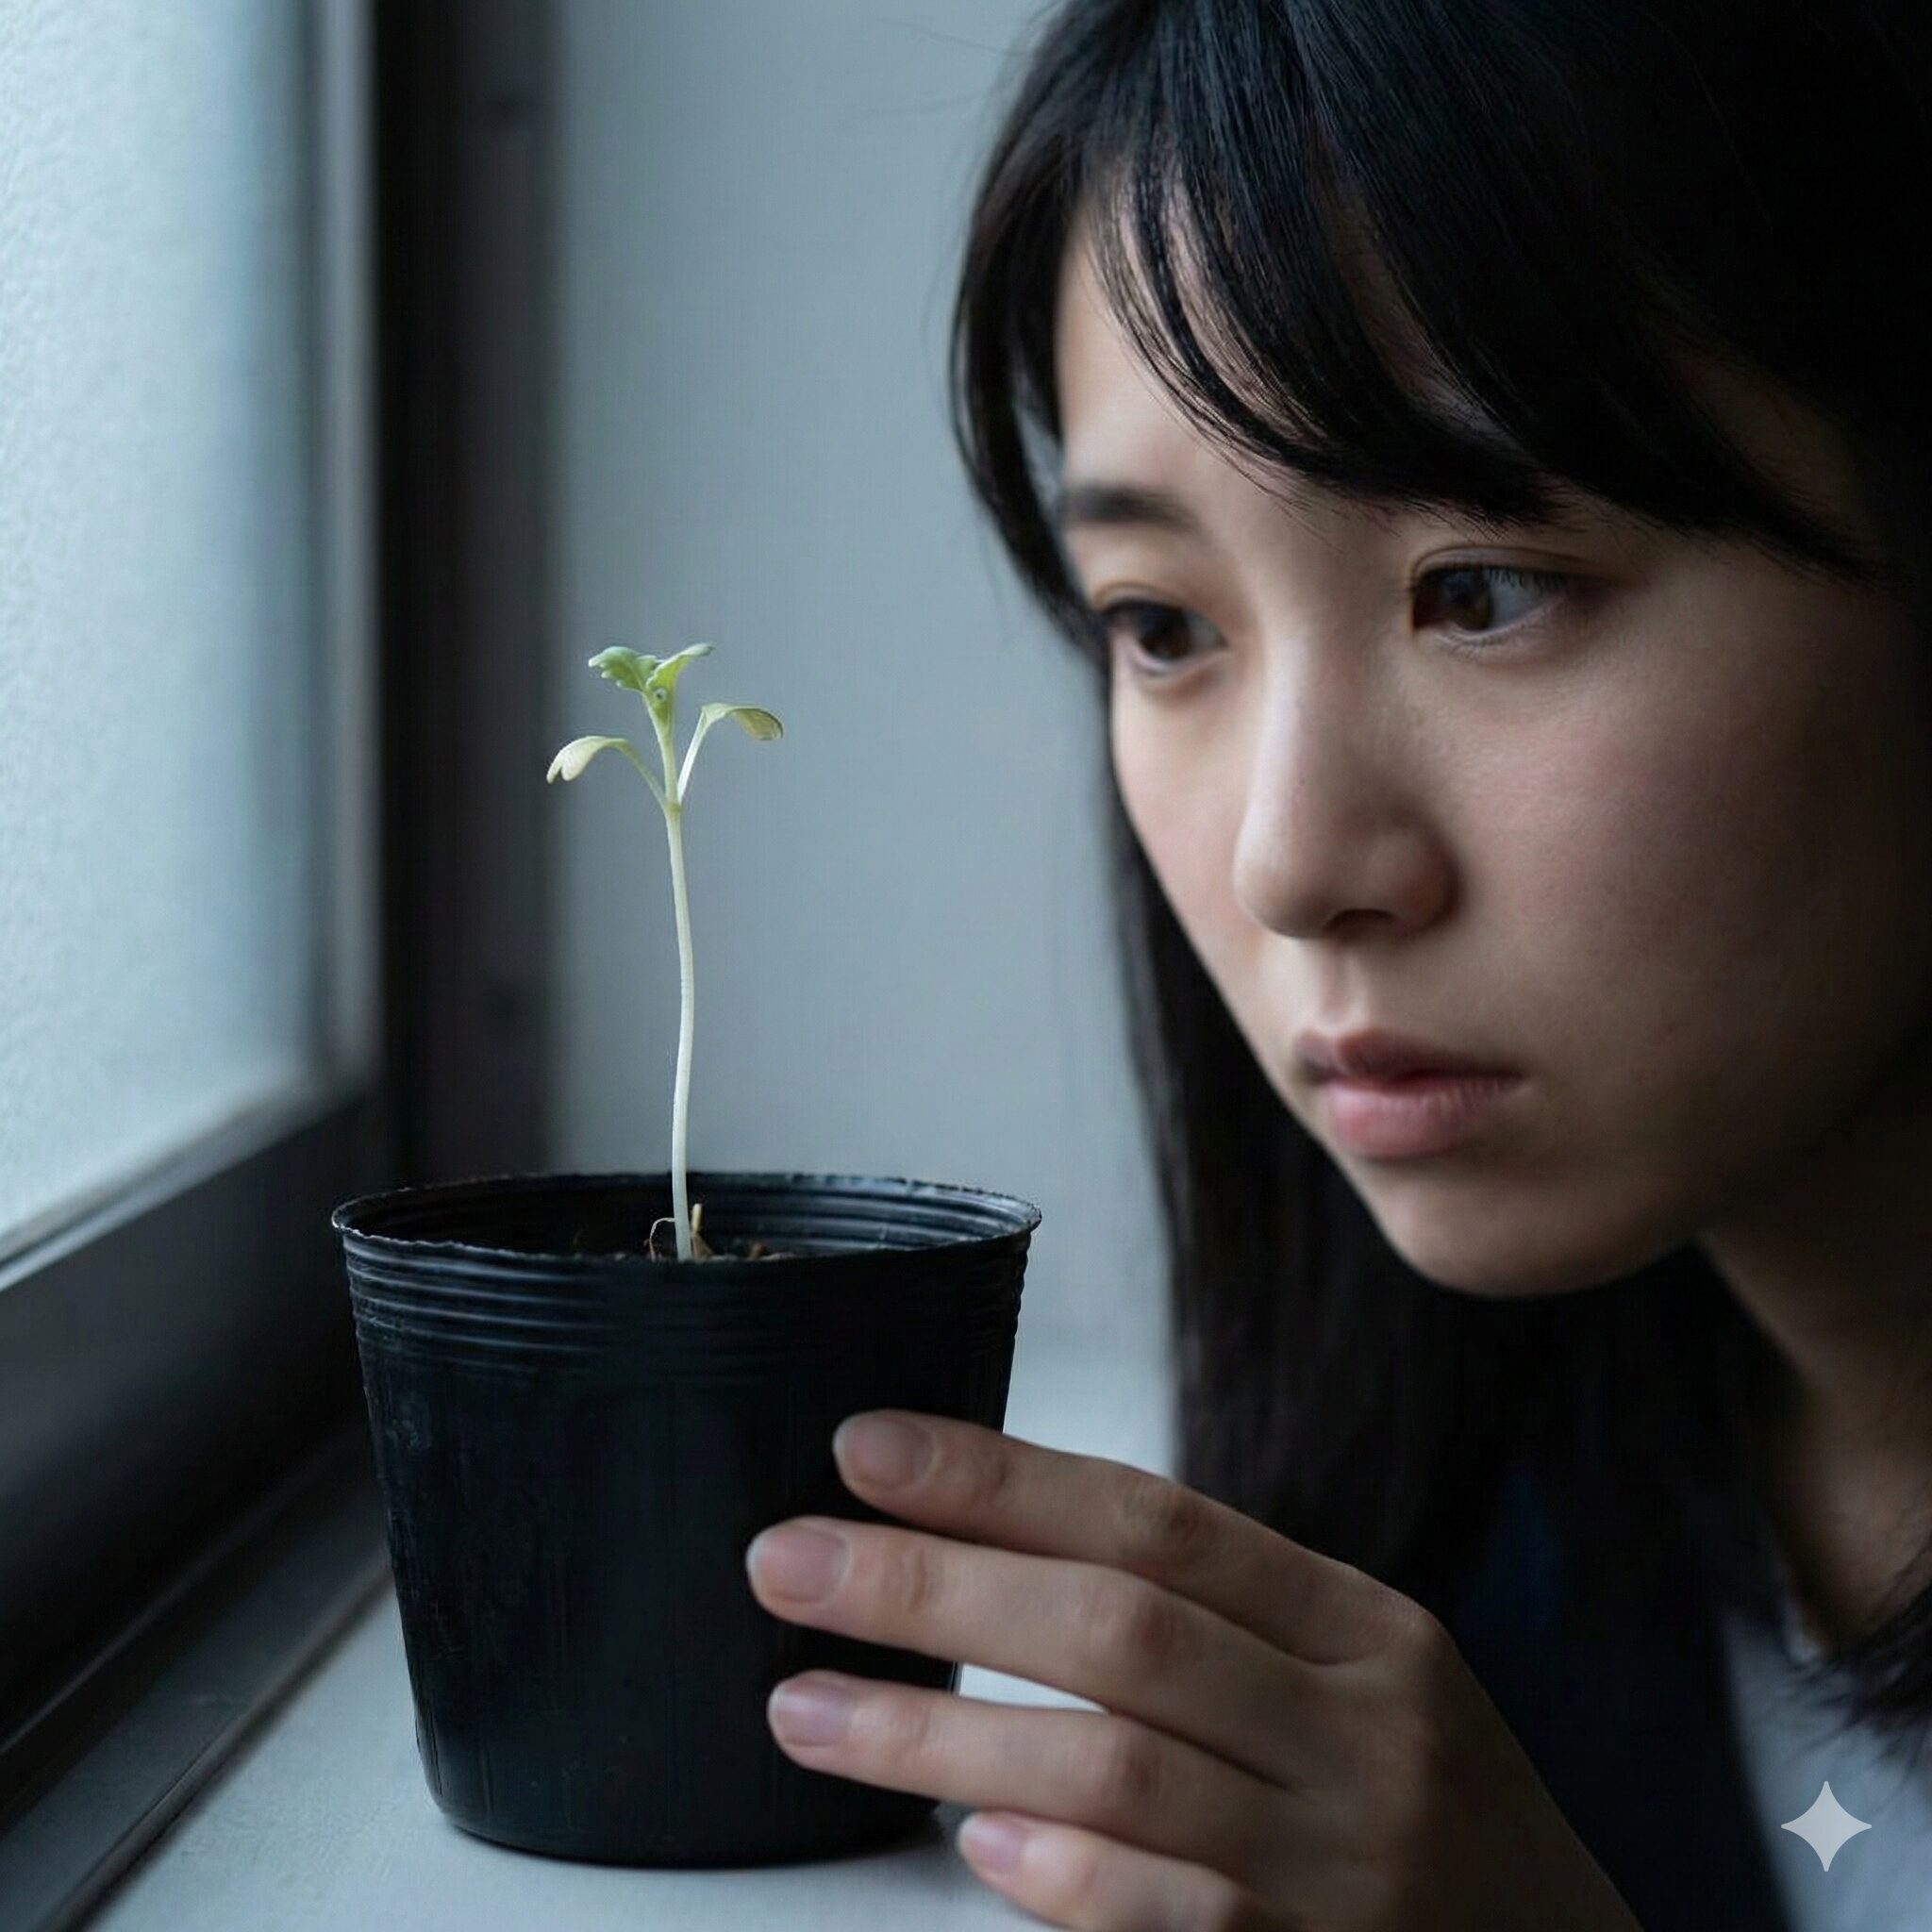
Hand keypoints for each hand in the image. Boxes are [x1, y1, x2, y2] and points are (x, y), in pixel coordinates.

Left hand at [744, 1411, 1641, 1931]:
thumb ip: (1212, 1625)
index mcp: (1363, 1628)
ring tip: (805, 1708)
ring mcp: (1347, 1865)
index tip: (865, 1449)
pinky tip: (968, 1847)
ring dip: (939, 1732)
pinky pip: (1174, 1919)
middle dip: (935, 1586)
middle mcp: (1362, 1732)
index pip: (1158, 1519)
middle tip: (785, 1559)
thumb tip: (988, 1554)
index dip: (1001, 1478)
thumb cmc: (1421, 1816)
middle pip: (1118, 1627)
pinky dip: (1062, 1878)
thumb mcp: (1354, 1686)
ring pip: (1116, 1769)